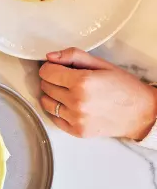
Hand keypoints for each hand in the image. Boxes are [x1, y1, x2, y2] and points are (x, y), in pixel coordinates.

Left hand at [39, 47, 156, 140]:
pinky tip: (69, 105)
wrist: (143, 113)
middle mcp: (76, 102)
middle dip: (52, 80)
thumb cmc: (123, 86)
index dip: (50, 67)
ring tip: (67, 92)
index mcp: (81, 82)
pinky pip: (54, 118)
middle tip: (66, 79)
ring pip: (46, 103)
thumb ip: (73, 56)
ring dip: (52, 95)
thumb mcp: (100, 64)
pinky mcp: (78, 132)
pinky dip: (57, 110)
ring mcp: (76, 119)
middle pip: (45, 86)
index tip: (58, 67)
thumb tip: (49, 56)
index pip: (46, 72)